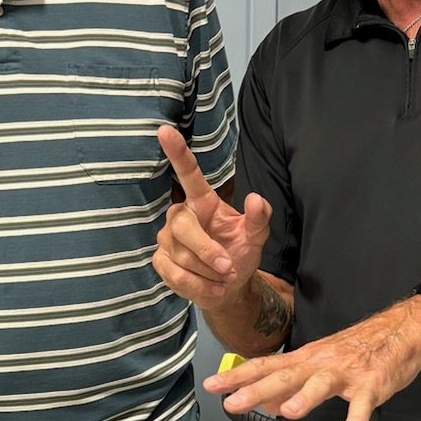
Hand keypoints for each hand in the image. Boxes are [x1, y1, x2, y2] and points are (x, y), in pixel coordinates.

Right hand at [152, 124, 271, 306]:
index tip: (165, 130)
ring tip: (225, 278)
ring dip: (209, 272)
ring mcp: (166, 240)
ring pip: (181, 256)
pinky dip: (199, 286)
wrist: (228, 289)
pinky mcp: (161, 263)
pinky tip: (214, 289)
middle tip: (228, 266)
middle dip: (206, 250)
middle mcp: (180, 216)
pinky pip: (175, 275)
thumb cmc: (238, 254)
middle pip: (182, 226)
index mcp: (202, 202)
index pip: (188, 174)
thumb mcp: (256, 237)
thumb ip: (259, 218)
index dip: (177, 153)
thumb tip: (256, 199)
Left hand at [204, 296, 420, 420]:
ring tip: (289, 414)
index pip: (265, 367)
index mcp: (307, 359)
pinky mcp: (372, 384)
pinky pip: (364, 404)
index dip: (238, 377)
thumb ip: (294, 385)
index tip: (211, 386)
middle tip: (233, 402)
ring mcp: (347, 373)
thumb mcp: (322, 364)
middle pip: (284, 376)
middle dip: (256, 390)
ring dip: (305, 398)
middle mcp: (321, 364)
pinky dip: (357, 419)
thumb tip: (269, 405)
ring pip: (322, 384)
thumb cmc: (361, 348)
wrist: (403, 329)